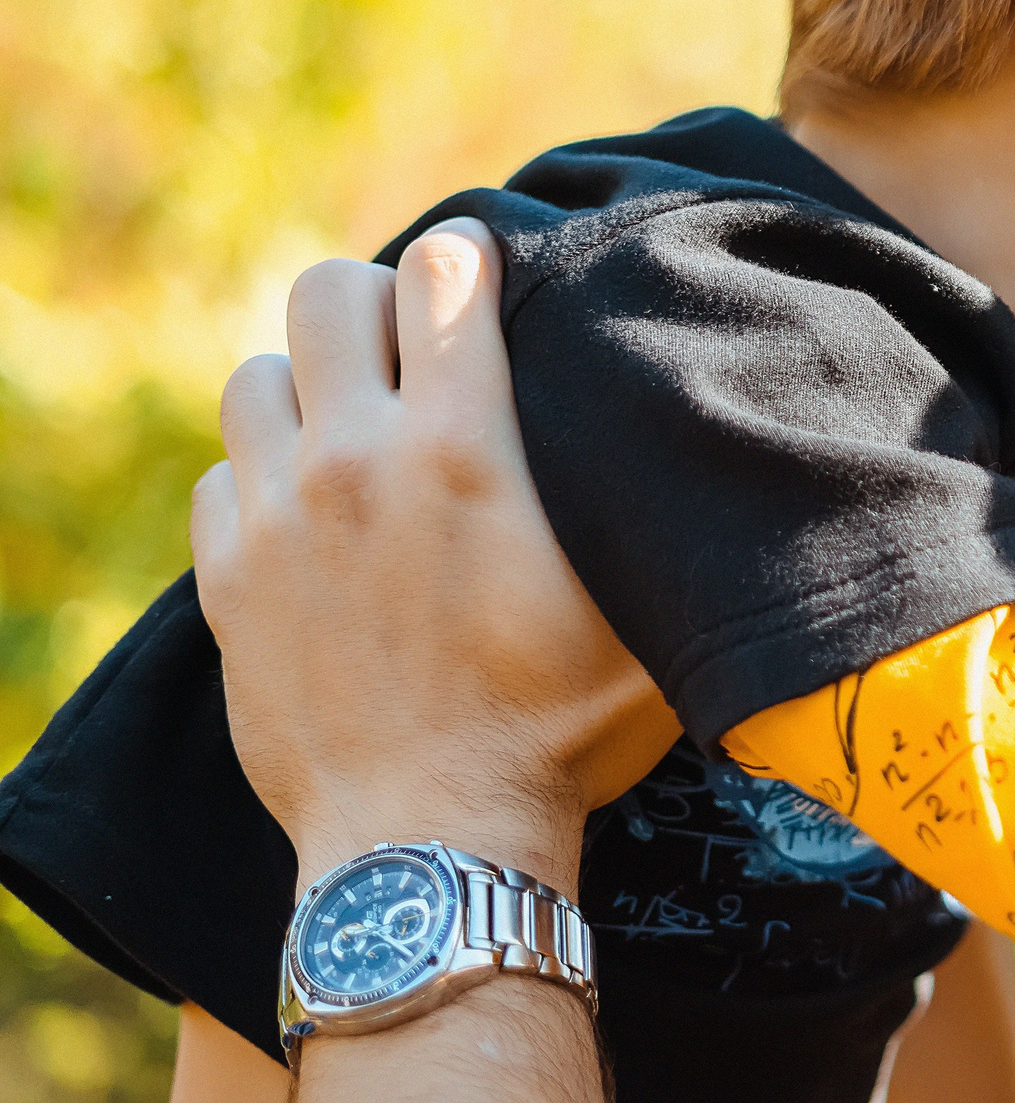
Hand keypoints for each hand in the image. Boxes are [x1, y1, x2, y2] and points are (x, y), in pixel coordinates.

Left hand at [191, 219, 681, 891]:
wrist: (432, 842)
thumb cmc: (560, 730)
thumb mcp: (641, 607)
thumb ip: (653, 508)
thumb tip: (706, 443)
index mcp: (465, 447)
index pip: (442, 272)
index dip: (469, 260)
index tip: (484, 282)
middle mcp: (357, 460)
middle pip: (328, 292)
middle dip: (376, 303)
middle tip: (414, 350)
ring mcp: (277, 517)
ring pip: (256, 374)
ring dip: (308, 386)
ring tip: (354, 428)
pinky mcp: (226, 580)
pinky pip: (221, 476)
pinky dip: (260, 477)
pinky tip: (311, 516)